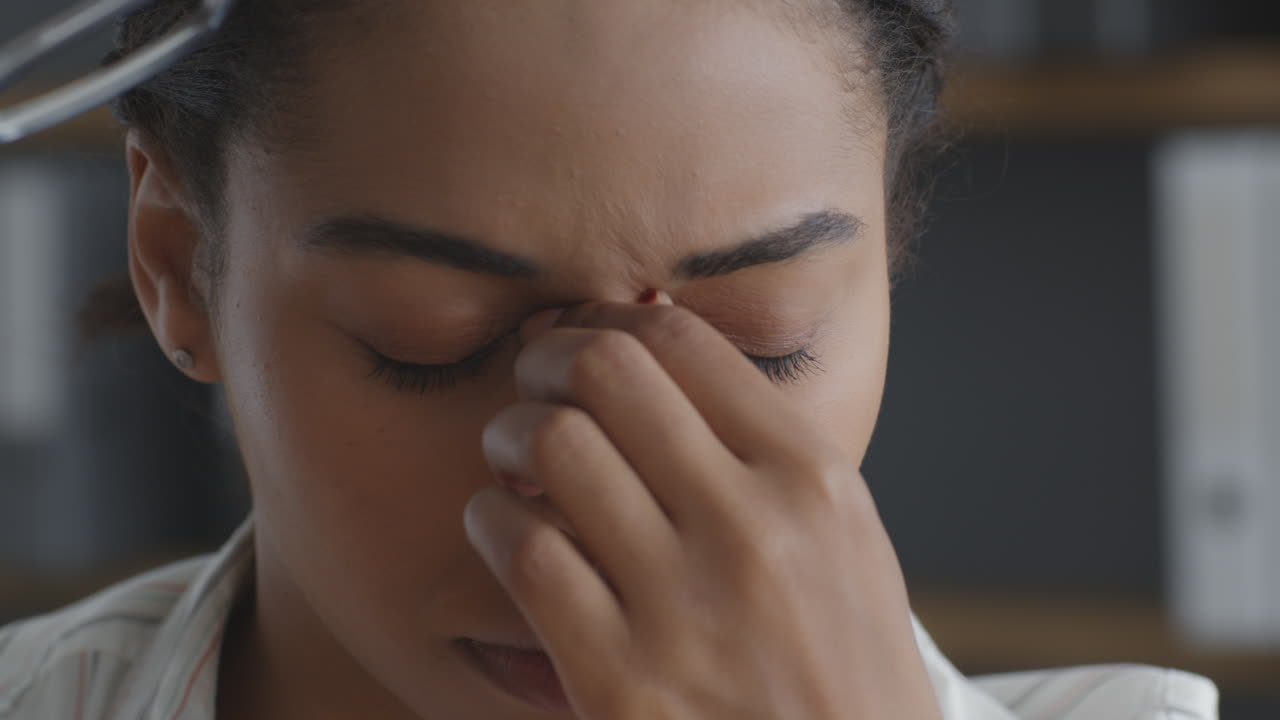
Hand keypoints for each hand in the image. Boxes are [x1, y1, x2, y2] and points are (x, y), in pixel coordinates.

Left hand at [465, 297, 940, 719]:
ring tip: (513, 458)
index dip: (609, 321)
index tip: (585, 339)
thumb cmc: (842, 666)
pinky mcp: (618, 679)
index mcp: (812, 480)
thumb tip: (654, 340)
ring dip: (510, 435)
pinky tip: (501, 528)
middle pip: (608, 373)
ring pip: (555, 447)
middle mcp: (751, 528)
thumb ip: (761, 445)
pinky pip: (522, 551)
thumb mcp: (843, 538)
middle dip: (549, 359)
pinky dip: (492, 520)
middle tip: (533, 382)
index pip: (683, 343)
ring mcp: (683, 605)